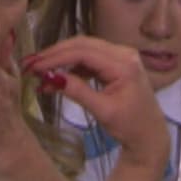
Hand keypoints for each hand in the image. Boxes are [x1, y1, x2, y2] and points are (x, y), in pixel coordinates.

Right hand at [22, 36, 169, 171]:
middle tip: (31, 64)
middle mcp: (123, 53)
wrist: (149, 135)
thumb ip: (78, 91)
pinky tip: (57, 76)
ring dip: (61, 58)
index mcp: (124, 64)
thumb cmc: (130, 126)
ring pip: (83, 48)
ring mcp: (120, 55)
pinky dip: (71, 64)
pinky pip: (88, 57)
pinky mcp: (115, 62)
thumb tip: (51, 78)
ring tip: (40, 71)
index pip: (83, 53)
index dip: (56, 57)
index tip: (35, 67)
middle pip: (82, 45)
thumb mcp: (103, 111)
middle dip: (54, 53)